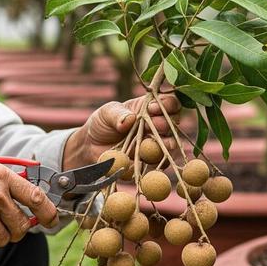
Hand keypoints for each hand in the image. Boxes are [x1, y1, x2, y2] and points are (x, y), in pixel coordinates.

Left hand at [63, 94, 181, 169]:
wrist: (93, 146)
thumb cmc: (102, 123)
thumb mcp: (106, 113)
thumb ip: (117, 114)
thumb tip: (130, 119)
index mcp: (150, 107)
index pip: (170, 102)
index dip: (167, 104)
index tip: (151, 108)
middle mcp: (158, 124)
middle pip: (174, 123)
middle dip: (164, 123)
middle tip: (150, 125)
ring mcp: (156, 143)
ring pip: (172, 143)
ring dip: (165, 144)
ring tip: (150, 143)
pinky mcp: (152, 160)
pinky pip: (162, 163)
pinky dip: (157, 161)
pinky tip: (144, 159)